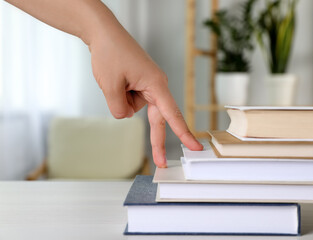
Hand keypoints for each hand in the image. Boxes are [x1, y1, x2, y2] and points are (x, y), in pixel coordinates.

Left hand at [89, 25, 202, 167]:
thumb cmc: (110, 53)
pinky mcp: (140, 85)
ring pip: (135, 108)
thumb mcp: (110, 86)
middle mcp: (156, 86)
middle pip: (159, 119)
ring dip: (121, 99)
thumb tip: (126, 116)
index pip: (172, 115)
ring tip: (115, 79)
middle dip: (156, 140)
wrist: (103, 33)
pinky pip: (130, 100)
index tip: (196, 147)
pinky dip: (120, 95)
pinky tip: (116, 80)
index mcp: (156, 85)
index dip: (184, 133)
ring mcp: (148, 86)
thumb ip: (119, 109)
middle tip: (159, 162)